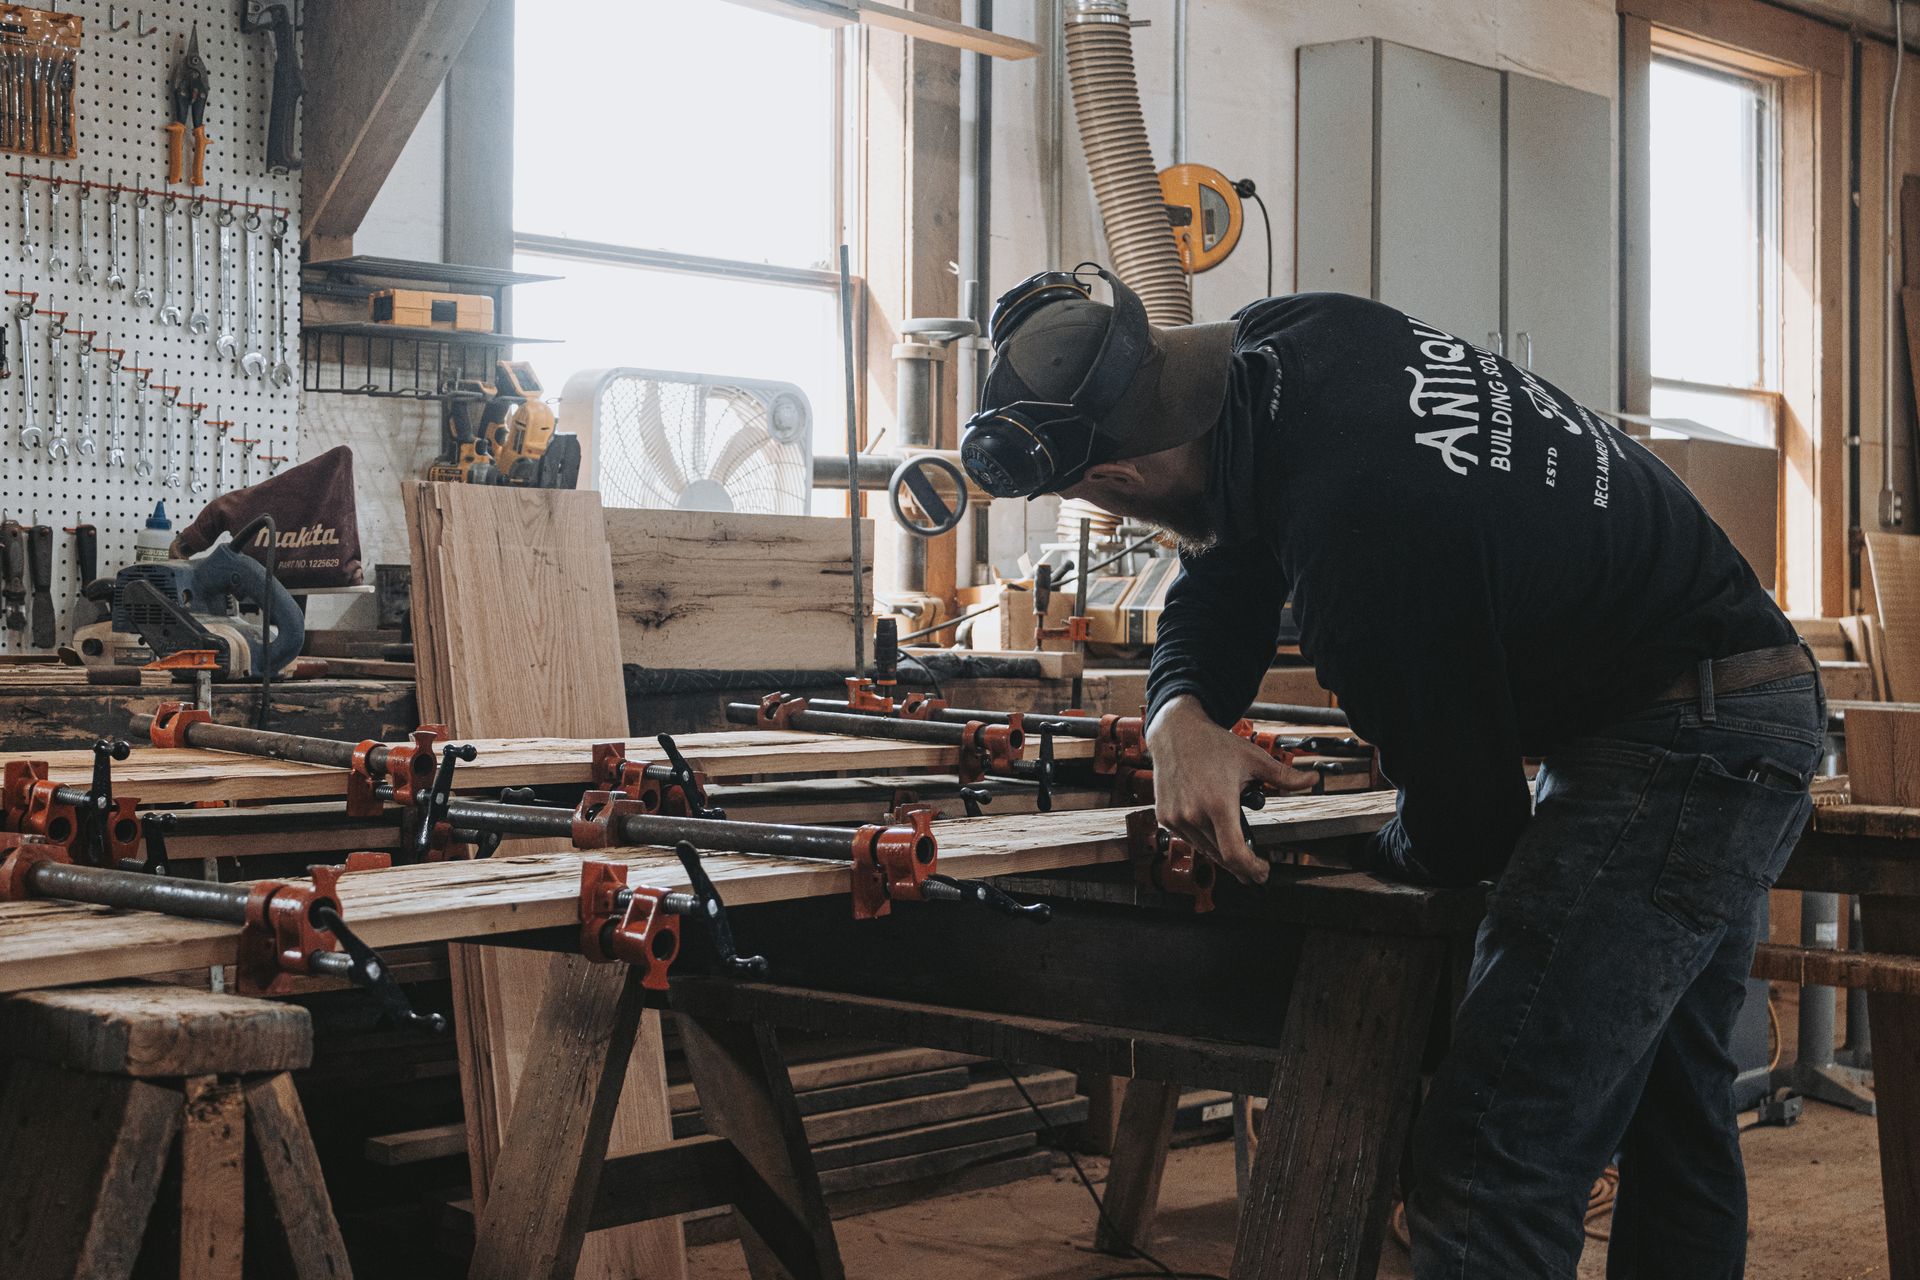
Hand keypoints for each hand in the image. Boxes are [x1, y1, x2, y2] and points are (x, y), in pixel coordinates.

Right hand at [1146, 695, 1319, 884]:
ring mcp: (1177, 817)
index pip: (1234, 853)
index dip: (1251, 869)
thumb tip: (1313, 780)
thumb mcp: (1254, 758)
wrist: (1176, 732)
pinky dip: (1204, 840)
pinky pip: (1189, 839)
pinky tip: (1213, 832)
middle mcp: (1194, 814)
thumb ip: (1285, 776)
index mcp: (1218, 803)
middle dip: (1241, 865)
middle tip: (1255, 870)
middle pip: (1222, 856)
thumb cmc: (1213, 744)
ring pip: (1205, 849)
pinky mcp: (1166, 816)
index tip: (1262, 871)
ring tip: (1236, 848)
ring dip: (1222, 852)